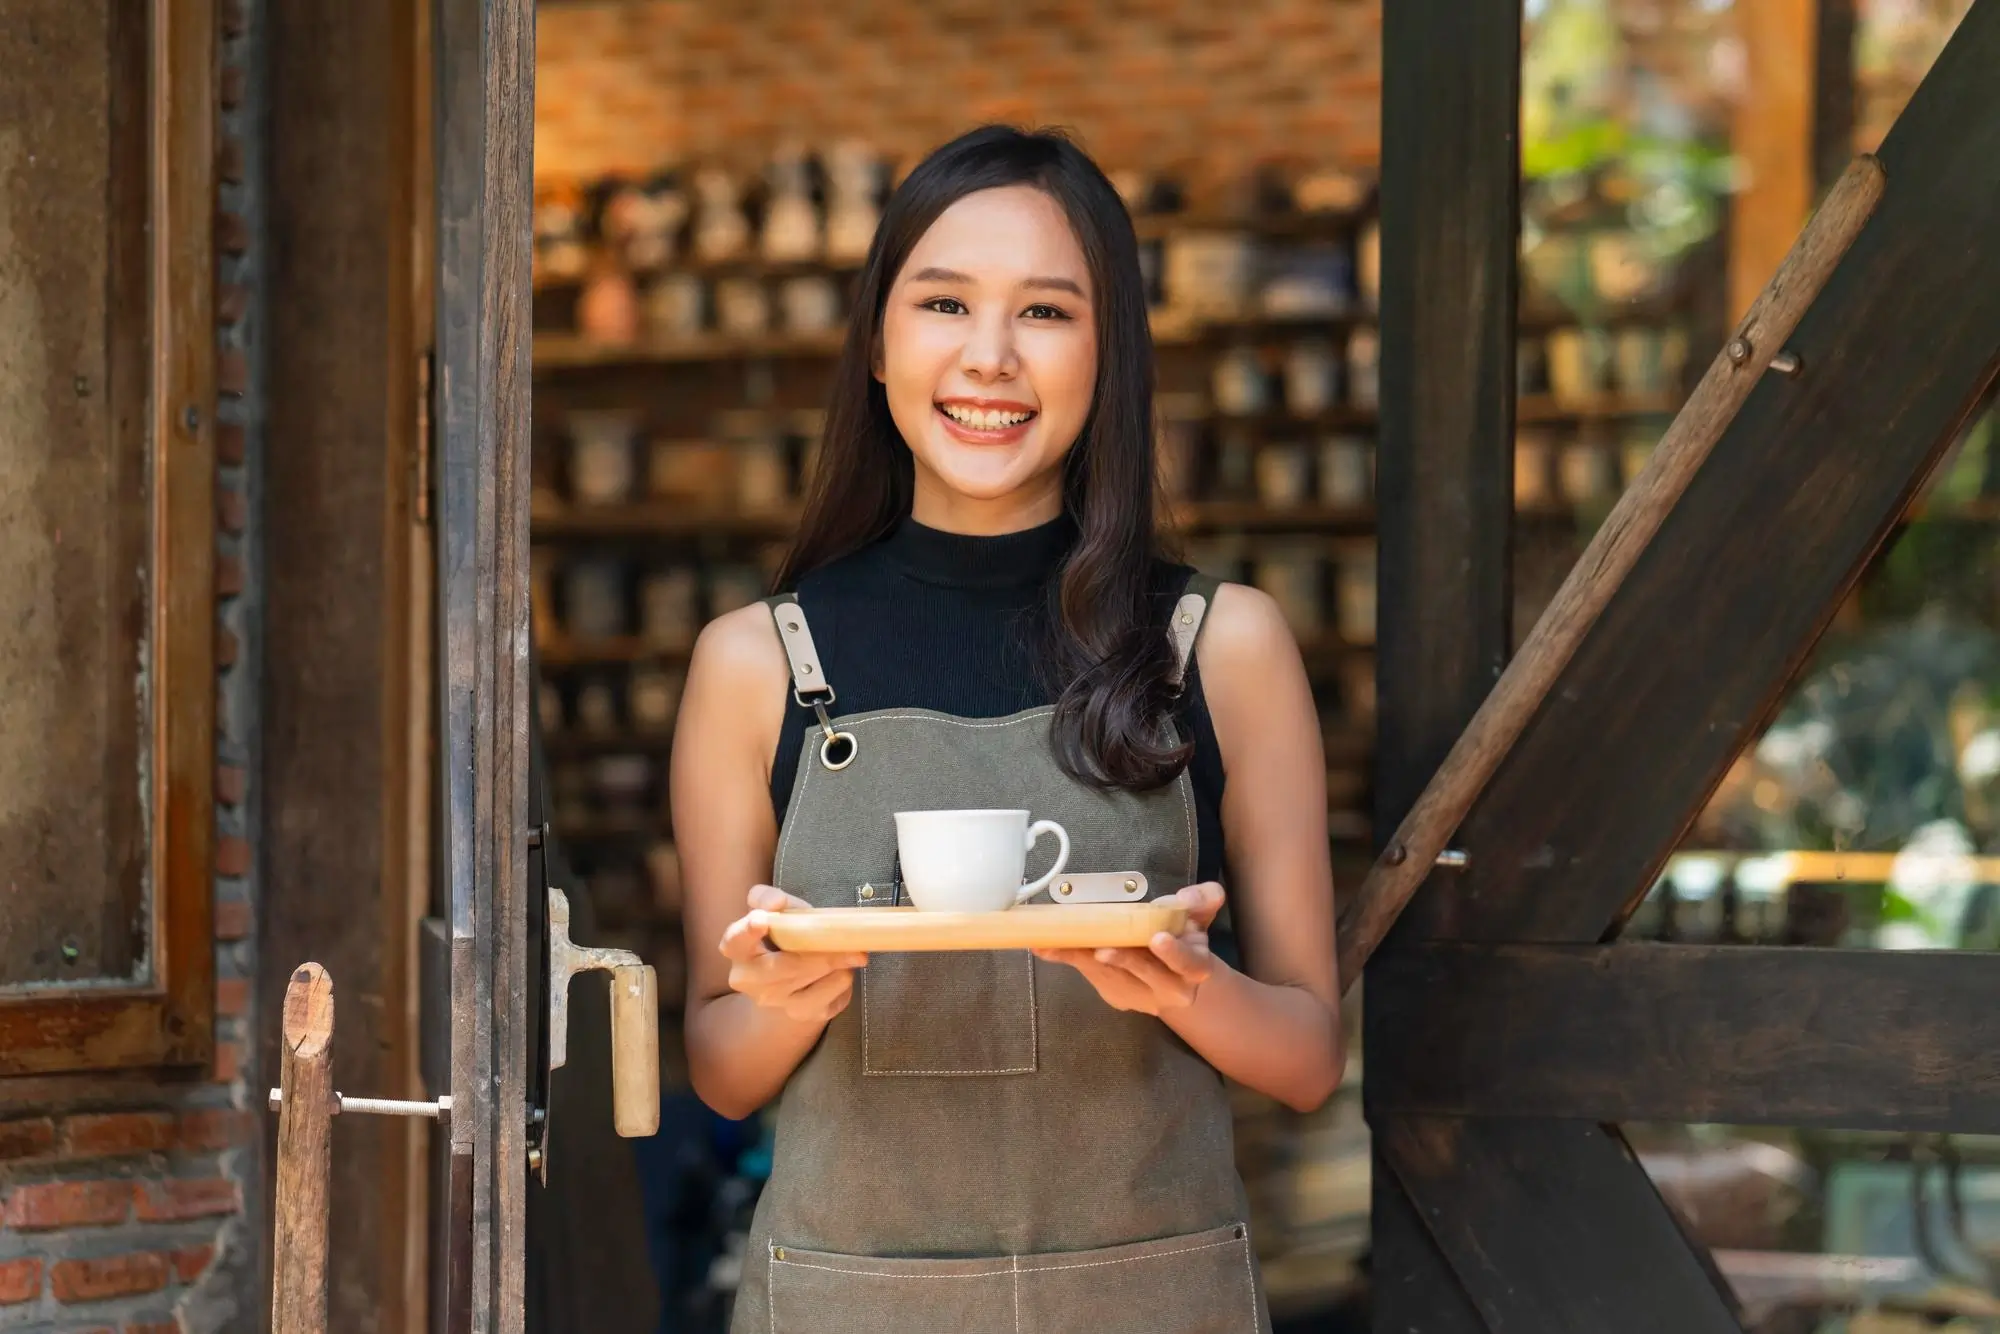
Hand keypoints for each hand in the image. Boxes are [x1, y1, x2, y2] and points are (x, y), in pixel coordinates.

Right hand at [717, 884, 868, 1024]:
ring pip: (813, 979)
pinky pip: (832, 994)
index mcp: (738, 949)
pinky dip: (844, 978)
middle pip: (785, 966)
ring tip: (848, 952)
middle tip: (850, 942)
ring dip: (838, 962)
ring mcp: (774, 1001)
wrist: (789, 983)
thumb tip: (775, 902)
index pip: (735, 940)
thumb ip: (769, 898)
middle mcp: (749, 980)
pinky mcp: (801, 1014)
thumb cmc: (782, 939)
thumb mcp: (776, 912)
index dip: (747, 930)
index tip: (761, 919)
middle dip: (819, 953)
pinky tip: (843, 969)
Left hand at [1032, 881, 1224, 1015]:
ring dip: (1084, 957)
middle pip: (1145, 974)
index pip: (1188, 963)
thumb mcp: (1198, 916)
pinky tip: (1043, 946)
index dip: (1174, 953)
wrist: (1176, 977)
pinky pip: (1088, 973)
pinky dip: (1066, 957)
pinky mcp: (1113, 992)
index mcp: (1194, 967)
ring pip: (1111, 974)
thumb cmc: (1184, 938)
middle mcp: (1168, 987)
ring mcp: (1138, 994)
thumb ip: (1202, 900)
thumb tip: (1187, 896)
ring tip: (1058, 942)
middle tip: (1103, 949)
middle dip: (1124, 960)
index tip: (1157, 938)